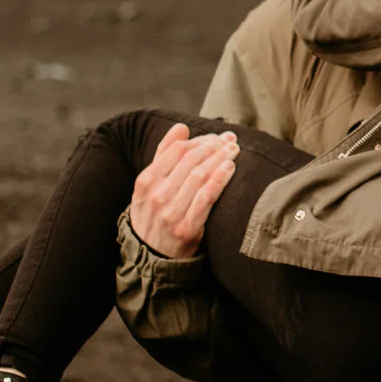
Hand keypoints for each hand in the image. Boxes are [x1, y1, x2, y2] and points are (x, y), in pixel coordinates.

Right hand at [127, 123, 240, 258]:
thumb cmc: (154, 212)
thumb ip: (164, 154)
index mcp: (146, 181)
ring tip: (234, 151)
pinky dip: (219, 180)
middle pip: (191, 161)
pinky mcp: (186, 228)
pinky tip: (230, 169)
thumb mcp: (150, 185)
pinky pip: (206, 198)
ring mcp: (171, 213)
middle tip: (230, 141)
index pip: (176, 150)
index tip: (216, 137)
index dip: (200, 140)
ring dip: (220, 159)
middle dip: (214, 147)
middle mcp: (156, 195)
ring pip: (199, 176)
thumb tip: (181, 127)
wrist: (150, 254)